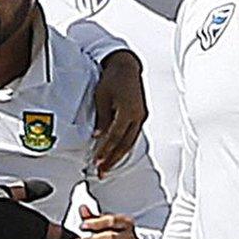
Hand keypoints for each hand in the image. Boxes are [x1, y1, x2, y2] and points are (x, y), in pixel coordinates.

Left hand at [92, 51, 146, 172]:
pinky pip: (133, 135)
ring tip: (108, 167)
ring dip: (119, 155)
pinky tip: (117, 154)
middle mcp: (137, 115)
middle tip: (102, 172)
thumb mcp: (102, 97)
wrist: (126, 66)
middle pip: (125, 144)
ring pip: (130, 142)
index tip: (97, 161)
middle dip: (113, 159)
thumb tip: (97, 137)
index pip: (115, 136)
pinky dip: (125, 146)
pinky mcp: (140, 116)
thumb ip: (102, 118)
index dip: (106, 150)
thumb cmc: (113, 78)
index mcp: (128, 110)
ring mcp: (141, 116)